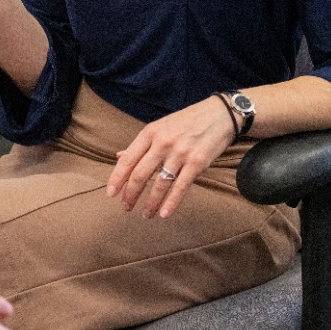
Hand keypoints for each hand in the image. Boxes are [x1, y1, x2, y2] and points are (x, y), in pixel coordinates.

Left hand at [105, 96, 235, 218]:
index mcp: (150, 133)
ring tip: (145, 214)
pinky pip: (180, 187)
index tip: (110, 193)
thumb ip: (141, 144)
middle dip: (130, 194)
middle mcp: (162, 143)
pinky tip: (164, 214)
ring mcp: (180, 153)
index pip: (128, 159)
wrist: (219, 114)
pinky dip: (171, 203)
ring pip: (159, 184)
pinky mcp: (197, 163)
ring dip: (151, 203)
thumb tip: (119, 156)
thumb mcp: (160, 127)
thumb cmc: (187, 121)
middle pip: (140, 174)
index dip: (117, 178)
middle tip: (126, 207)